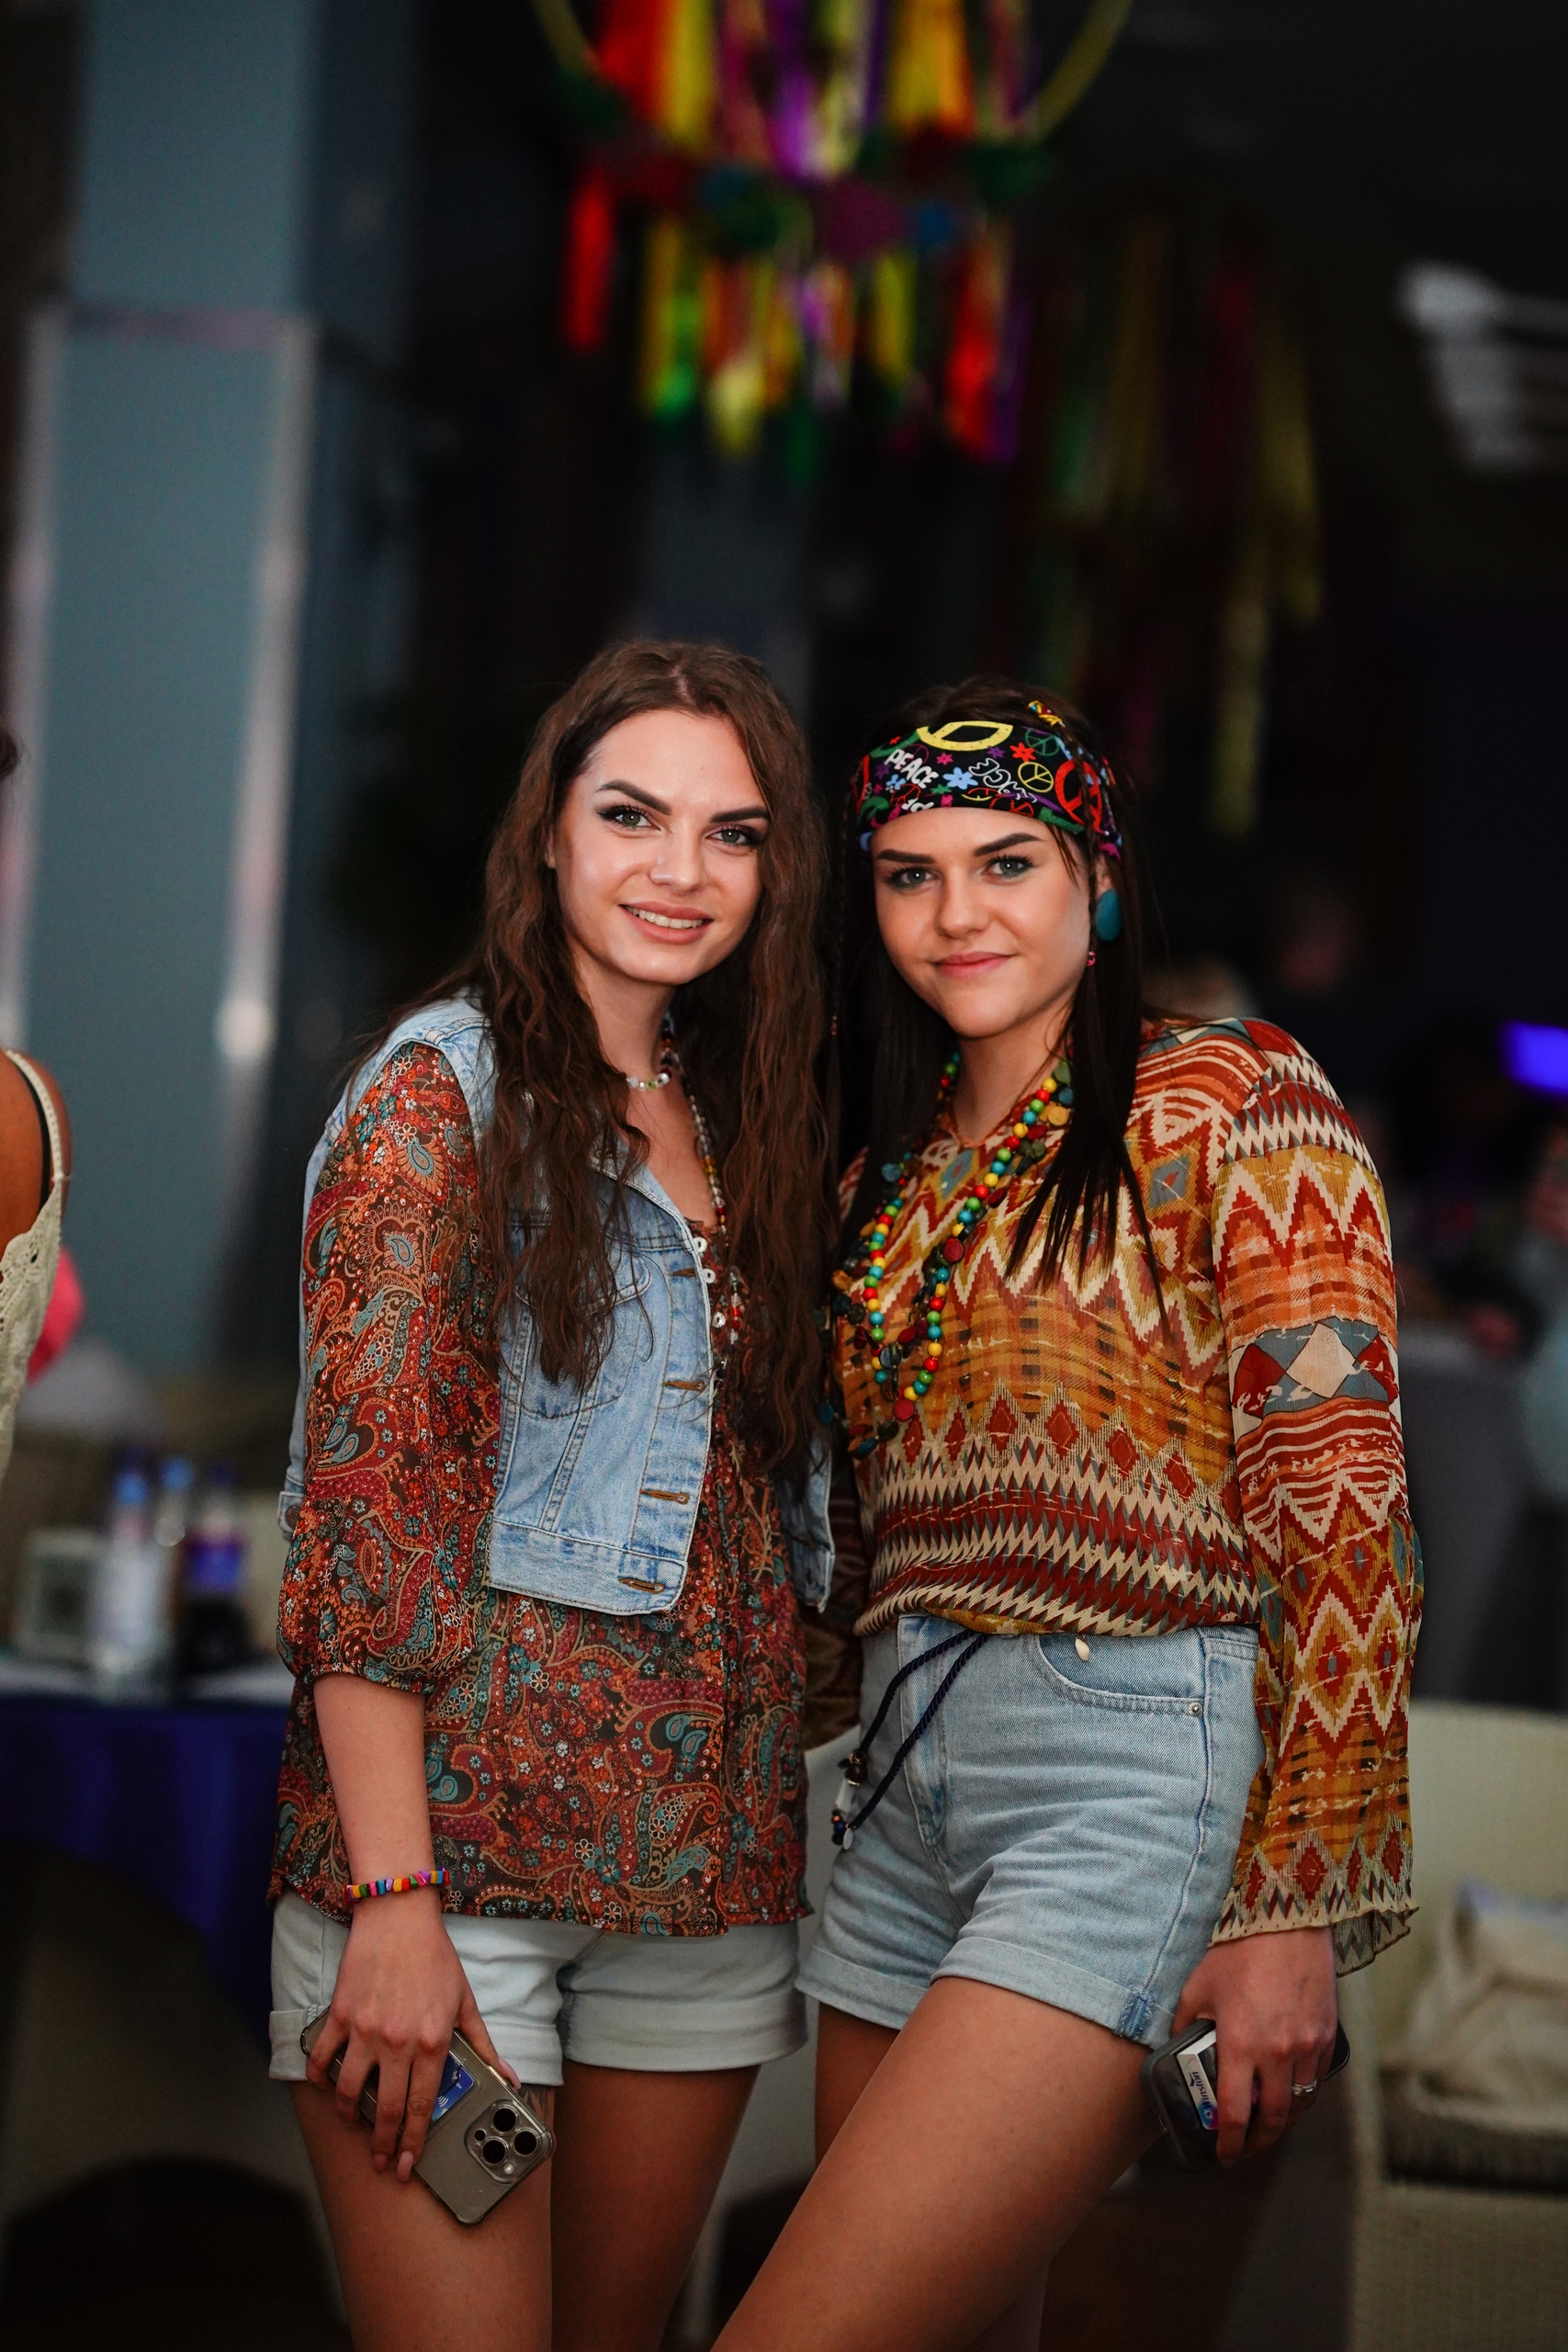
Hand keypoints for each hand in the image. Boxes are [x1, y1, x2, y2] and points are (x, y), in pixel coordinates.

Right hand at [305, 1888, 515, 2181]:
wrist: (399, 1917)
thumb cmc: (435, 1957)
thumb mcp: (465, 2001)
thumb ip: (484, 2045)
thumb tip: (508, 2077)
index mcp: (433, 2042)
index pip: (422, 2107)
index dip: (412, 2142)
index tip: (406, 2163)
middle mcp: (398, 2043)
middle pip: (384, 2110)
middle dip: (381, 2144)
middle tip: (379, 2161)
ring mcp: (365, 2031)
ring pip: (349, 2092)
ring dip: (349, 2117)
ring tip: (354, 2124)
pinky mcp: (341, 2016)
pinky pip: (322, 2058)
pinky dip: (319, 2078)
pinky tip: (326, 2086)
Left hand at [1172, 1926, 1336, 2164]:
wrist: (1287, 1919)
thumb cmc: (1238, 1949)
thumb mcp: (1198, 1986)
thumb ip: (1185, 2022)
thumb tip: (1175, 2044)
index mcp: (1242, 2045)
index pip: (1235, 2115)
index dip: (1228, 2143)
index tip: (1221, 2154)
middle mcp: (1279, 2054)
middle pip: (1273, 2121)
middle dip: (1257, 2142)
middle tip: (1244, 2146)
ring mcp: (1308, 2047)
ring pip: (1300, 2104)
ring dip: (1282, 2121)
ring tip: (1266, 2124)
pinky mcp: (1328, 2036)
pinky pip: (1317, 2080)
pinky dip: (1304, 2094)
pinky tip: (1290, 2092)